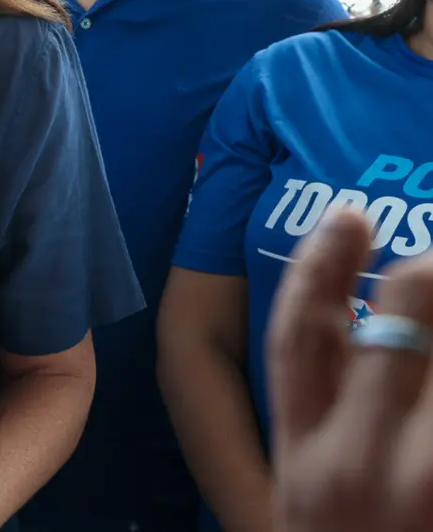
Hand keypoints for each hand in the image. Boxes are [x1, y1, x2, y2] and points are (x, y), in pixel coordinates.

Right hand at [267, 207, 432, 531]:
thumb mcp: (313, 508)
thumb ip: (333, 437)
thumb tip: (372, 348)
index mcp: (304, 462)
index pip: (299, 336)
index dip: (321, 265)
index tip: (347, 216)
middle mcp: (358, 466)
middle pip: (396, 331)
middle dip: (429, 275)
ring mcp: (423, 487)